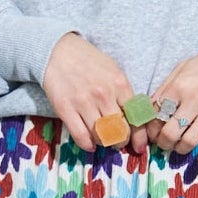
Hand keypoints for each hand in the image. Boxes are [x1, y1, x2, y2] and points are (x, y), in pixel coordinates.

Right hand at [39, 31, 139, 152]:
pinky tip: (90, 143)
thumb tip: (133, 119)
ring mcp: (83, 102)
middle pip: (120, 130)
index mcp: (120, 84)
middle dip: (121, 141)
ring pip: (101, 136)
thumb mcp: (113, 71)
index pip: (136, 117)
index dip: (139, 136)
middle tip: (118, 142)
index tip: (139, 145)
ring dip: (104, 143)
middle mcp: (103, 94)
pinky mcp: (65, 109)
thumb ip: (123, 94)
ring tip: (103, 140)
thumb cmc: (88, 62)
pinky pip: (81, 136)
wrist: (58, 51)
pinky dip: (88, 144)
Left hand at [131, 49, 197, 160]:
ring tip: (180, 147)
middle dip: (163, 143)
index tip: (154, 134)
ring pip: (189, 141)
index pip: (156, 116)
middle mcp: (194, 100)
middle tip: (165, 144)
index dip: (151, 130)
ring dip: (181, 149)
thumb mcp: (181, 70)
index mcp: (179, 87)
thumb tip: (149, 110)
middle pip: (170, 133)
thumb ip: (164, 88)